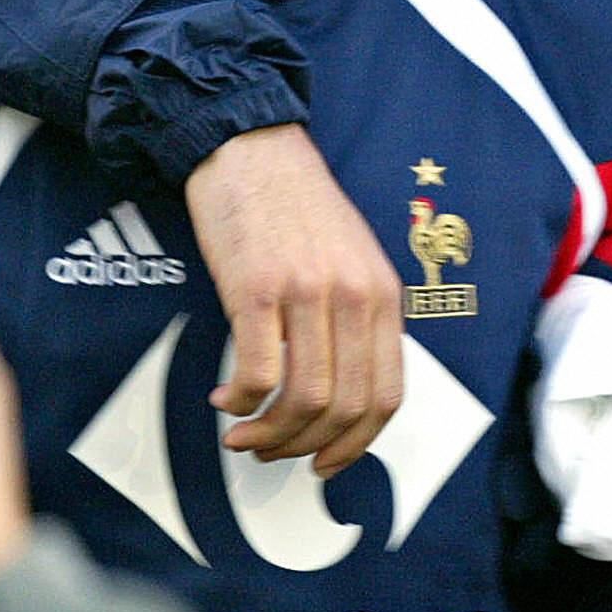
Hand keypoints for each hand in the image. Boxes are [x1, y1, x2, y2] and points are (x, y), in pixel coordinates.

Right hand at [185, 123, 403, 477]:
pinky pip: (258, 374)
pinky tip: (225, 398)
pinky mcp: (257, 288)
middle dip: (306, 448)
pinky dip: (241, 402)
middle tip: (273, 453)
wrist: (251, 148)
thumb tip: (341, 395)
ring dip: (269, 434)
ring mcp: (307, 292)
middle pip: (345, 408)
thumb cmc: (295, 206)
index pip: (387, 395)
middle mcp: (353, 296)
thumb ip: (357, 319)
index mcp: (383, 294)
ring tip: (243, 433)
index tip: (324, 463)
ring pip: (303, 400)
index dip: (356, 445)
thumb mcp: (351, 259)